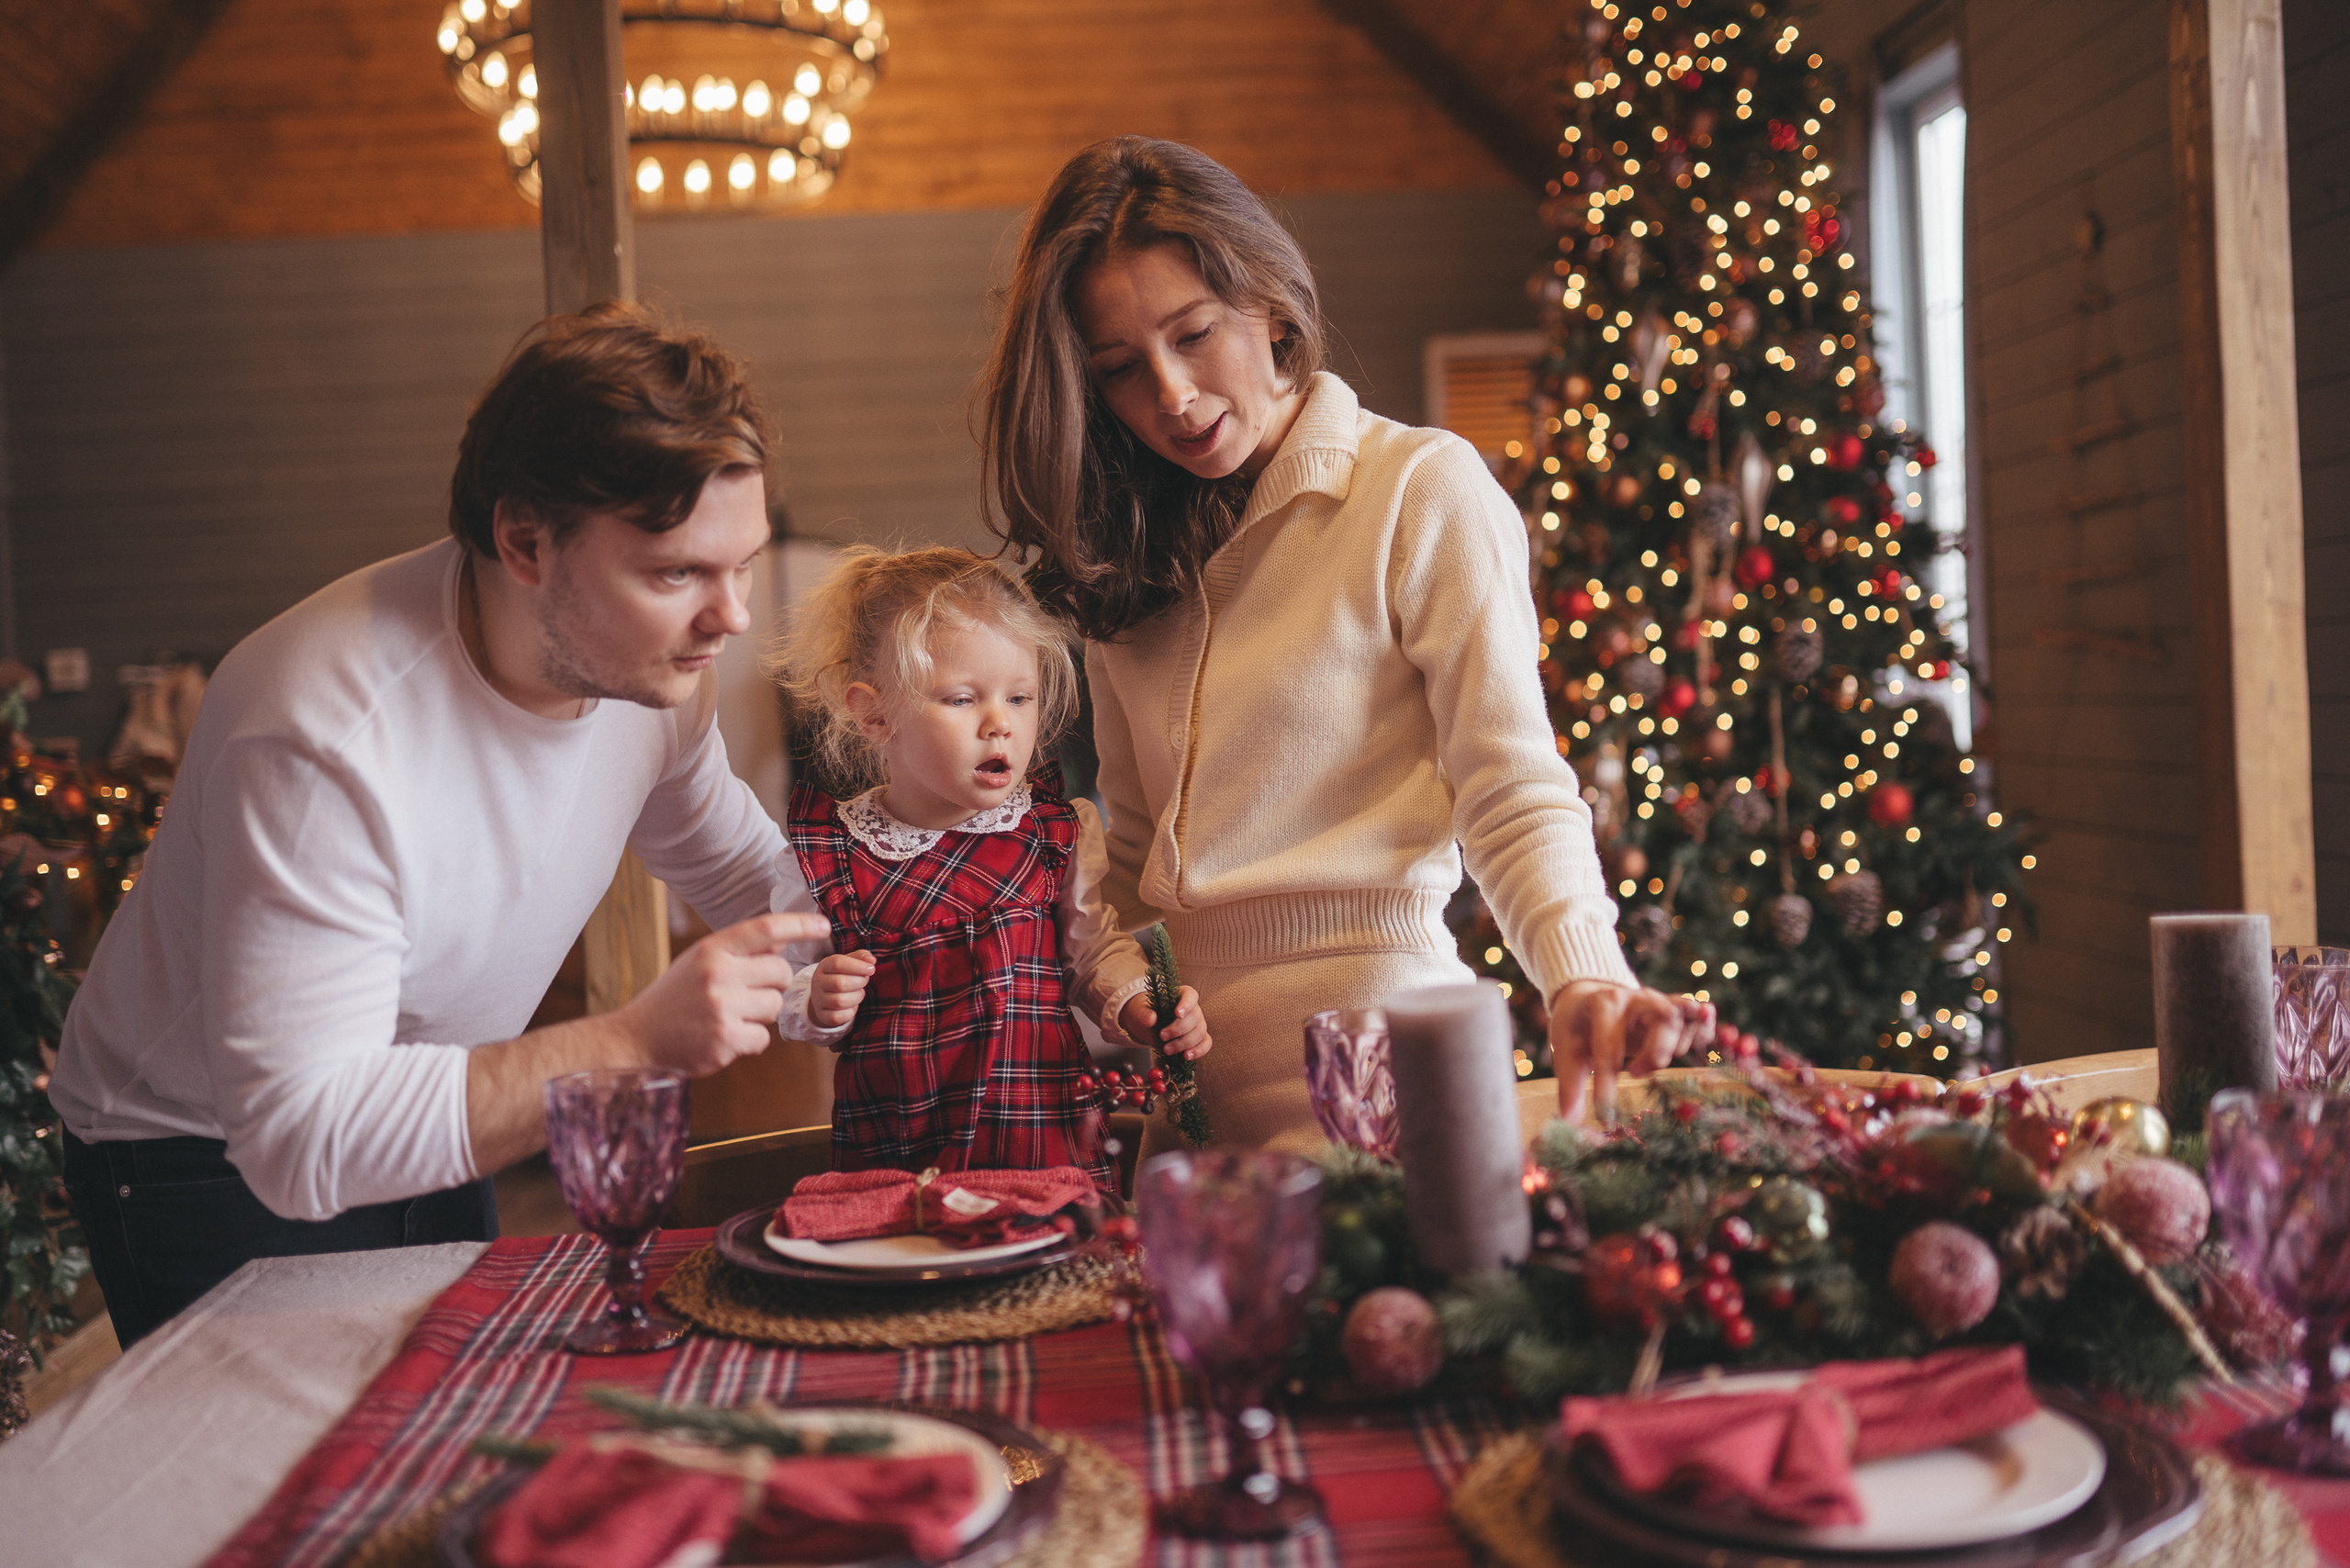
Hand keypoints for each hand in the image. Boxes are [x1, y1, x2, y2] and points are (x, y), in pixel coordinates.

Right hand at [618, 912, 826, 1076]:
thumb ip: (737, 952)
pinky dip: (750, 1041)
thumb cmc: (674, 999)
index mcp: (711, 949)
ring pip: (775, 1007)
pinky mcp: (726, 1039)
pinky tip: (725, 1037)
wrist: (636, 1039)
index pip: (766, 928)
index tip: (823, 925)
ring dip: (761, 1015)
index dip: (800, 925)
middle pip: (781, 973)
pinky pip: (763, 1038)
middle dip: (774, 985)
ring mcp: (722, 1007)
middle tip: (748, 994)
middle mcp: (718, 974)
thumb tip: (781, 943)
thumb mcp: (698, 962)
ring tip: (730, 1017)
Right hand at [809, 949, 874, 1029]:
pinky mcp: (823, 1015)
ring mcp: (819, 1000)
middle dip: (859, 982)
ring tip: (860, 992)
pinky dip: (851, 1012)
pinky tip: (853, 1004)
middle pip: (838, 983)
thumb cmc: (841, 974)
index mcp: (824, 966)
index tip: (871, 969)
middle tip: (865, 980)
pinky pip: (838, 1017)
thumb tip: (871, 960)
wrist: (825, 995)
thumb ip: (861, 957)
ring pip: (839, 1001)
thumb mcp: (849, 961)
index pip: (837, 963)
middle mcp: (818, 982)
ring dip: (856, 997)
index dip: (858, 966)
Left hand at [1120, 986, 1210, 1059]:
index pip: (1190, 995)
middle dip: (1178, 1030)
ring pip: (1199, 1033)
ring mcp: (1198, 1023)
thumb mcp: (1140, 1010)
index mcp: (1181, 995)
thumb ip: (1144, 1013)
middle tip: (1162, 1036)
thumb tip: (1150, 1019)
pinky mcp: (1199, 1038)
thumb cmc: (1147, 1012)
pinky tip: (1186, 1056)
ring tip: (1167, 1049)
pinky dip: (1198, 1051)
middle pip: (1195, 1018)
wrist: (1148, 1025)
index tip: (1178, 1014)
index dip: (1186, 1004)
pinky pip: (1205, 1043)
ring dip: (1183, 1043)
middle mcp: (1193, 1008)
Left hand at [1549, 979, 1715, 1123]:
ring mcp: (1660, 1000)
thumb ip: (1569, 1087)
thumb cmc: (1578, 1029)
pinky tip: (1696, 1047)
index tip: (1605, 1116)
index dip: (1607, 1083)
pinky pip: (1701, 1015)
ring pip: (1684, 1018)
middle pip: (1664, 1018)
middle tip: (1635, 1073)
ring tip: (1653, 1062)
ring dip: (1676, 1046)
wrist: (1588, 999)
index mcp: (1603, 1004)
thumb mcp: (1566, 1052)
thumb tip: (1569, 1124)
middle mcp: (1637, 998)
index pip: (1609, 1044)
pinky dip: (1704, 1031)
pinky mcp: (1675, 1008)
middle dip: (1656, 1051)